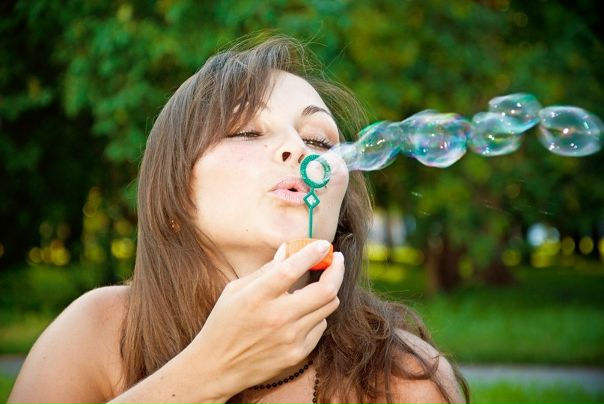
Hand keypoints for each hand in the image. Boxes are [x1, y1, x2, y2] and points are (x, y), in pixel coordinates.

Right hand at [188, 240, 343, 399]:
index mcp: (257, 297)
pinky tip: (304, 312)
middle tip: (336, 259)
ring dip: (328, 290)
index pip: (291, 269)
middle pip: (325, 290)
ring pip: (328, 306)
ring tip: (320, 283)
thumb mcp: (235, 290)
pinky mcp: (297, 354)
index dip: (311, 254)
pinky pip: (320, 326)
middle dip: (337, 270)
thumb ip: (265, 270)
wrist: (217, 368)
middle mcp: (277, 317)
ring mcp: (290, 338)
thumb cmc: (224, 323)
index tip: (323, 244)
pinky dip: (317, 314)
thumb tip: (287, 250)